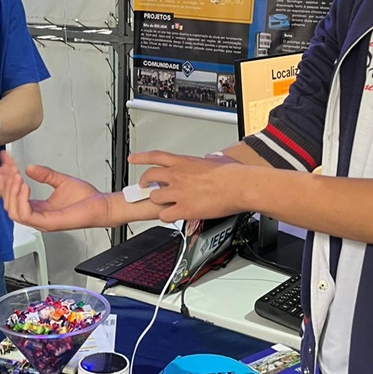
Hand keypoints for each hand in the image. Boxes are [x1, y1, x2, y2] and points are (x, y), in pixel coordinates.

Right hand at [0, 151, 112, 230]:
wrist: (101, 205)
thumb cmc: (86, 198)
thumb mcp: (60, 180)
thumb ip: (45, 174)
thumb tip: (30, 168)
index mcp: (39, 208)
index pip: (14, 199)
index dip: (7, 184)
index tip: (6, 168)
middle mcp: (38, 217)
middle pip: (9, 206)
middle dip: (6, 188)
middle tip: (7, 171)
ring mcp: (42, 221)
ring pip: (14, 212)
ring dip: (12, 193)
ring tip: (16, 178)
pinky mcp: (49, 223)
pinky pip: (26, 215)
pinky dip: (22, 200)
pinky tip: (24, 186)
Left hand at [129, 149, 249, 221]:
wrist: (239, 187)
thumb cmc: (233, 174)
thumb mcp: (219, 160)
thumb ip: (210, 159)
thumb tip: (211, 158)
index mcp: (184, 162)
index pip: (155, 156)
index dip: (141, 157)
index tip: (133, 159)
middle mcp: (177, 176)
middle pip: (149, 177)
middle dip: (144, 183)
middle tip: (144, 187)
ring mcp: (178, 192)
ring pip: (154, 197)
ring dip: (158, 201)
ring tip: (165, 204)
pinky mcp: (183, 209)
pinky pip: (164, 215)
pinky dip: (166, 217)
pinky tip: (173, 216)